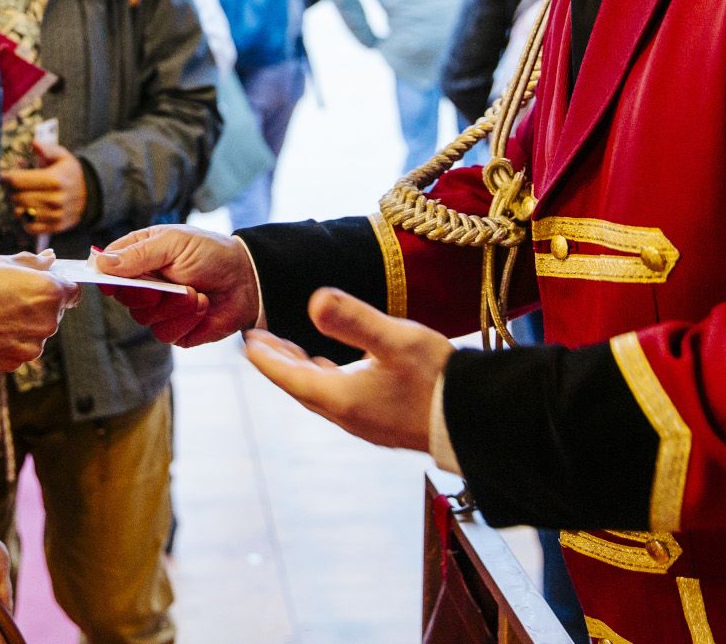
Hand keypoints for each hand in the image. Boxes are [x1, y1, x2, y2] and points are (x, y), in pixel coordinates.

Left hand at [0, 141, 86, 234]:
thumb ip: (47, 148)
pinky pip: (29, 227)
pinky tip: (28, 210)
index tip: (4, 175)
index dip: (6, 177)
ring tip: (21, 196)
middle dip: (10, 190)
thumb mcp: (62, 156)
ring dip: (16, 204)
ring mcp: (55, 215)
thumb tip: (34, 143)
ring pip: (20, 212)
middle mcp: (55, 199)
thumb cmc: (70, 173)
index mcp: (55, 179)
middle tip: (13, 185)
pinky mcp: (54, 227)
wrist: (91, 195)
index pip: (17, 180)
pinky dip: (24, 219)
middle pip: (16, 197)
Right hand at [0, 251, 80, 371]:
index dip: (58, 286)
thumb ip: (33, 264)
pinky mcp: (14, 362)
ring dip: (25, 324)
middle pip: (55, 312)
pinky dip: (11, 341)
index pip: (72, 291)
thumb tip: (50, 260)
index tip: (44, 284)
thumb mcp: (2, 262)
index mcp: (48, 292)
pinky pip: (21, 349)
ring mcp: (31, 346)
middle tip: (9, 296)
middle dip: (39, 305)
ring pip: (37, 332)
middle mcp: (47, 322)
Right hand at [93, 225, 260, 345]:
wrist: (247, 279)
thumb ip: (138, 254)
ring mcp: (159, 309)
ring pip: (144, 319)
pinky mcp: (175, 330)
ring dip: (173, 307)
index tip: (112, 283)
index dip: (106, 278)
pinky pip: (166, 334)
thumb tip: (101, 263)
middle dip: (146, 294)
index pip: (107, 269)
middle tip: (165, 286)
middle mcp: (145, 284)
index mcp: (140, 257)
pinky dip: (187, 320)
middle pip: (124, 298)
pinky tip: (203, 306)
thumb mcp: (174, 243)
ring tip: (196, 293)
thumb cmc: (211, 252)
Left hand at [243, 287, 451, 451]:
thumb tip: (314, 301)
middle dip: (279, 362)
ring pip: (321, 394)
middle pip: (300, 386)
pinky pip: (341, 400)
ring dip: (302, 371)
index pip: (288, 376)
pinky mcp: (384, 424)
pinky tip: (337, 370)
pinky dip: (326, 380)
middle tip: (259, 341)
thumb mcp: (396, 339)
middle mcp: (348, 416)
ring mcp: (367, 424)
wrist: (478, 418)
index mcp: (341, 398)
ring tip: (290, 350)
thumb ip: (354, 320)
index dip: (266, 357)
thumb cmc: (438, 378)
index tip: (246, 340)